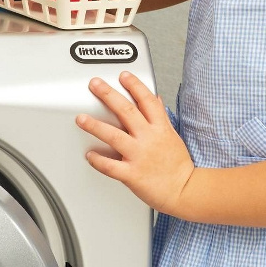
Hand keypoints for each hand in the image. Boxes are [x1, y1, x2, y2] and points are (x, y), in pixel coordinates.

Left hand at [76, 72, 194, 214]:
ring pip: (114, 136)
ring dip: (95, 126)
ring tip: (81, 118)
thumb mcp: (172, 135)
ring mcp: (139, 156)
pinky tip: (89, 154)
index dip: (134, 85)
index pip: (146, 100)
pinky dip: (98, 160)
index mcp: (160, 128)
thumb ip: (160, 116)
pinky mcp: (132, 174)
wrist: (185, 191)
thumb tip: (154, 99)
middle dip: (108, 95)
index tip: (123, 75)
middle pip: (127, 111)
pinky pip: (110, 166)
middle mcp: (148, 139)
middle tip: (94, 85)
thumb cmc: (178, 165)